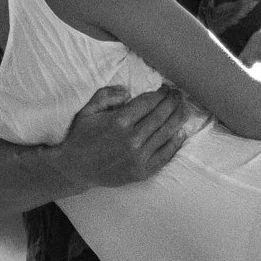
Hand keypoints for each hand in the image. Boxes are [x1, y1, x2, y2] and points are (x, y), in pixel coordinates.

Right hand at [58, 83, 197, 187]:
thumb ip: (106, 95)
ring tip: (184, 108)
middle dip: (172, 102)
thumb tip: (128, 91)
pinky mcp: (142, 171)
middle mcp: (132, 139)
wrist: (75, 169)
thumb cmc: (82, 137)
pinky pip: (164, 155)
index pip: (149, 102)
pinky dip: (175, 143)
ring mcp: (139, 157)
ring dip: (178, 118)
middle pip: (161, 115)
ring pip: (166, 133)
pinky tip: (181, 133)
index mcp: (119, 121)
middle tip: (178, 94)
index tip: (166, 88)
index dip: (160, 93)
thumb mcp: (88, 110)